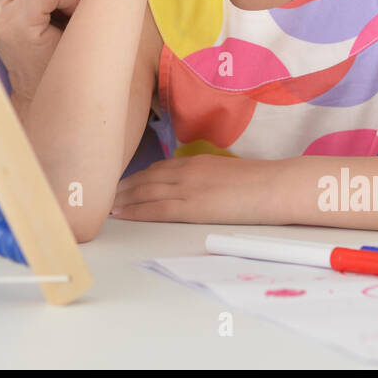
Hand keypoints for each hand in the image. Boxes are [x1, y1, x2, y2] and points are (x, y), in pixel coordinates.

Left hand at [111, 154, 286, 224]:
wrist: (275, 186)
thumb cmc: (261, 183)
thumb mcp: (228, 173)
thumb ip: (208, 178)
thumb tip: (200, 189)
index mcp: (196, 163)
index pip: (158, 168)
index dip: (137, 177)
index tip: (122, 183)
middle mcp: (186, 171)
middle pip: (145, 179)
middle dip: (122, 187)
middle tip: (102, 194)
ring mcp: (187, 188)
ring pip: (144, 192)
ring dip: (122, 198)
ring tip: (105, 205)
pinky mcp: (191, 206)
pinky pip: (155, 209)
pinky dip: (134, 211)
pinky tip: (120, 214)